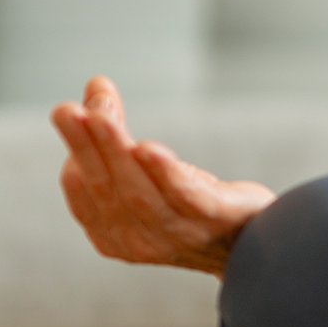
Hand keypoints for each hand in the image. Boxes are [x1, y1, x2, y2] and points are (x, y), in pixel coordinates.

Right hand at [51, 75, 275, 275]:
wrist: (259, 236)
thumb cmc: (197, 202)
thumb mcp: (150, 174)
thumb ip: (120, 140)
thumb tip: (95, 86)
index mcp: (113, 234)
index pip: (85, 192)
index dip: (77, 149)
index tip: (73, 108)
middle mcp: (139, 240)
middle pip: (106, 188)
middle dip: (85, 145)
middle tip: (69, 109)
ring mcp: (177, 234)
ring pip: (138, 191)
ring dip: (115, 150)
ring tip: (101, 116)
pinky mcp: (213, 220)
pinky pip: (184, 197)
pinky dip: (164, 173)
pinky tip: (150, 149)